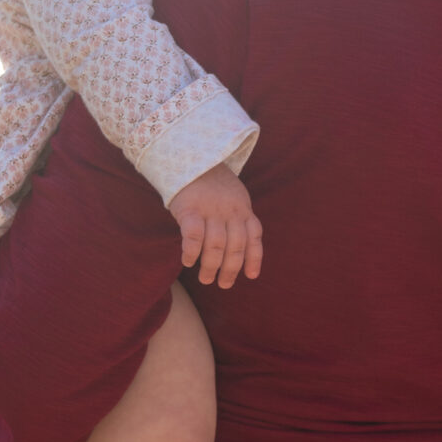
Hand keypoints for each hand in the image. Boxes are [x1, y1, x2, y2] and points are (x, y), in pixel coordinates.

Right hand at [167, 165, 262, 288]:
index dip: (254, 258)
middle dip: (231, 269)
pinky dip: (191, 252)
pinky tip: (188, 262)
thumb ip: (238, 217)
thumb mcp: (233, 196)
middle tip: (223, 284)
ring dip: (211, 266)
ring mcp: (210, 209)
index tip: (251, 276)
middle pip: (236, 246)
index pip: (254, 236)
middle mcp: (230, 211)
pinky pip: (193, 235)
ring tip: (206, 279)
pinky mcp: (190, 208)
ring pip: (216, 245)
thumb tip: (237, 248)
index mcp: (243, 209)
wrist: (190, 156)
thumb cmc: (211, 183)